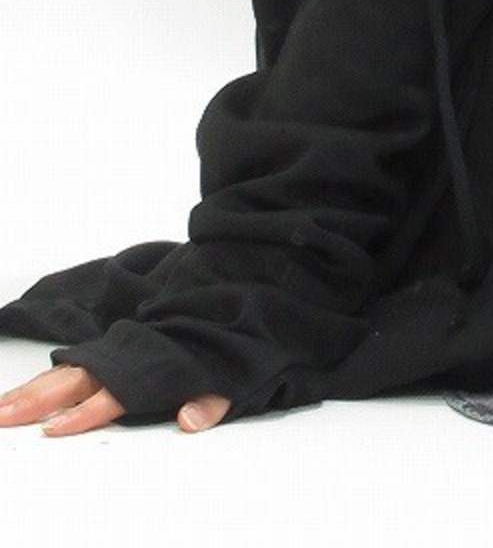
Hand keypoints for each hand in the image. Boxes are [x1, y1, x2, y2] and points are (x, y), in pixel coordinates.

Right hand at [0, 363, 230, 435]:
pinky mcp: (117, 348)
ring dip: (33, 390)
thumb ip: (213, 401)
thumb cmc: (229, 346)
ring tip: (0, 409)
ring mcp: (120, 351)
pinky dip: (47, 377)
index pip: (115, 395)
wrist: (232, 297)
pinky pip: (76, 363)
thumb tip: (189, 421)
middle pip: (78, 380)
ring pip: (69, 371)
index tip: (53, 430)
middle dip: (39, 399)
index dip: (85, 414)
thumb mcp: (235, 376)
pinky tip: (26, 391)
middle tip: (4, 415)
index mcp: (154, 369)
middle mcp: (130, 358)